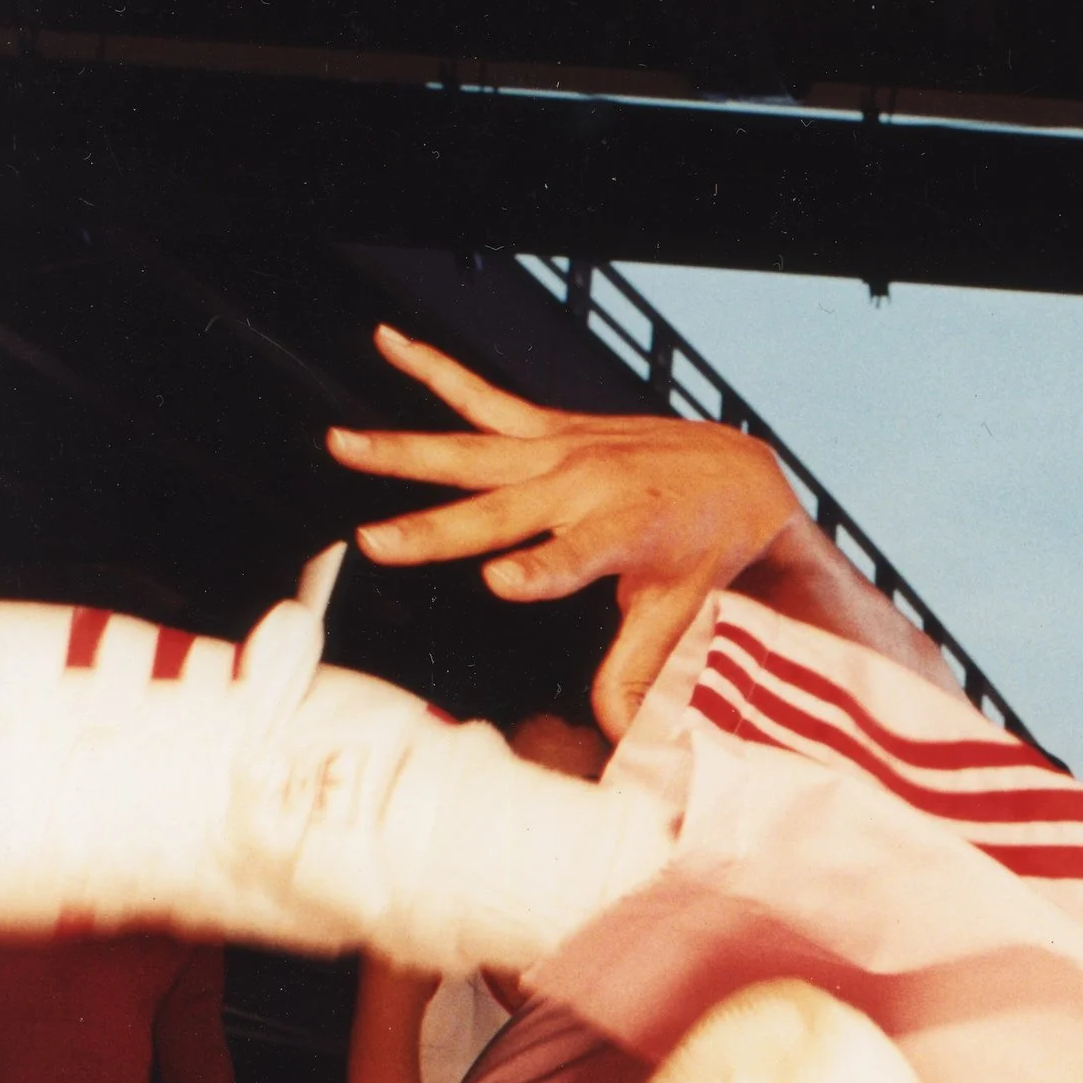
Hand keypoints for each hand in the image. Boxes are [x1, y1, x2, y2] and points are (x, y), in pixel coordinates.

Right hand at [329, 326, 809, 738]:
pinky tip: (391, 345)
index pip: (575, 558)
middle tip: (379, 541)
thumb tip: (620, 736)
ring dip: (405, 452)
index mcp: (623, 533)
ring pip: (472, 451)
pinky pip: (483, 398)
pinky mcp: (549, 430)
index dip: (539, 571)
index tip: (502, 581)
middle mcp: (586, 486)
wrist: (737, 476)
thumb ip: (641, 673)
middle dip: (436, 528)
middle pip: (499, 510)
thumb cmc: (709, 549)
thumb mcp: (684, 617)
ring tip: (345, 446)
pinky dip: (435, 368)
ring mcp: (561, 453)